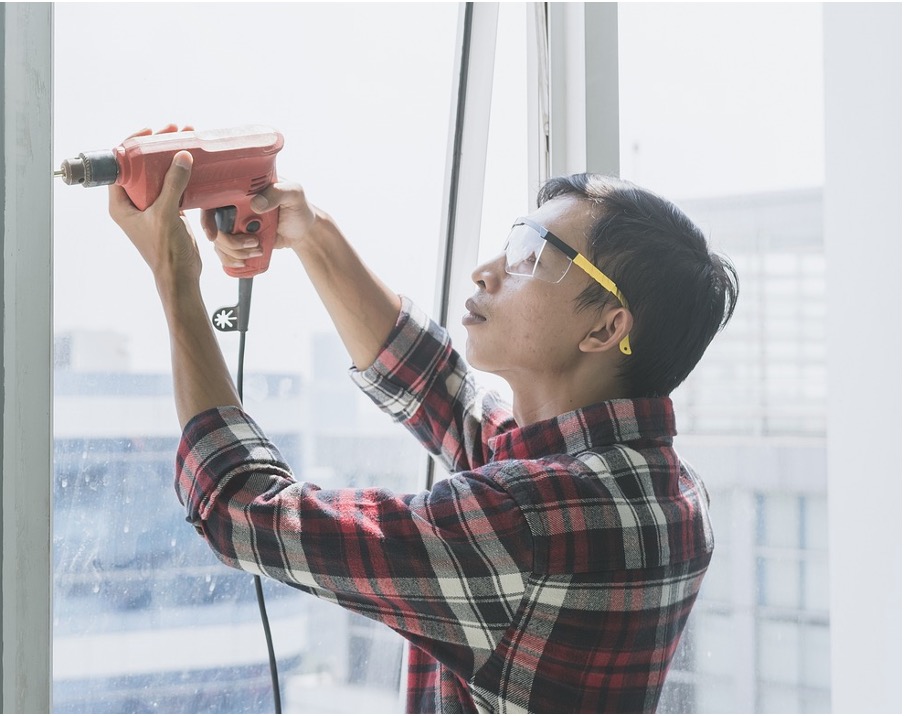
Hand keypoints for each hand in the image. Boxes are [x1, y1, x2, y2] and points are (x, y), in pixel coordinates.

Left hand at [109, 143, 201, 291]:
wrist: (180, 275)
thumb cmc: (165, 252)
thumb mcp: (165, 215)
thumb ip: (172, 185)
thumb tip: (181, 157)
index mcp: (121, 203)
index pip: (121, 166)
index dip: (133, 145)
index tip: (149, 133)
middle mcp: (134, 203)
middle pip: (142, 166)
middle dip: (157, 148)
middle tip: (172, 133)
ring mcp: (152, 207)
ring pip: (159, 175)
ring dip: (171, 159)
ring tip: (185, 141)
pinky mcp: (169, 211)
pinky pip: (173, 186)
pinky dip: (182, 174)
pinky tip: (193, 164)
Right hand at [201, 180, 318, 269]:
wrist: (304, 230)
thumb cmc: (298, 206)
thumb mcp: (293, 194)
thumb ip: (277, 193)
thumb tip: (255, 204)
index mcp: (240, 190)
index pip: (213, 200)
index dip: (207, 218)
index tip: (214, 234)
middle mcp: (234, 207)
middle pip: (214, 226)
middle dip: (228, 241)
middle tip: (253, 243)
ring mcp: (235, 225)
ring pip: (219, 242)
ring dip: (234, 252)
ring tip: (257, 251)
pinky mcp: (240, 241)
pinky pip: (226, 253)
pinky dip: (233, 260)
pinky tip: (245, 261)